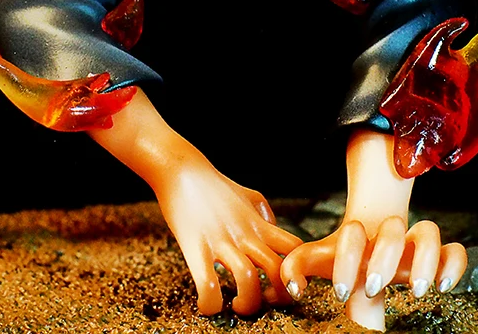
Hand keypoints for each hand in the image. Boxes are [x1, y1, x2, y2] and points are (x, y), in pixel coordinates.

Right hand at [154, 157, 302, 315]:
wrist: (182, 171)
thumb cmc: (212, 185)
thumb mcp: (246, 194)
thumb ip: (263, 212)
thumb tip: (272, 229)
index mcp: (258, 224)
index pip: (294, 248)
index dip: (296, 271)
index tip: (284, 284)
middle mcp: (245, 234)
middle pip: (278, 270)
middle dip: (279, 295)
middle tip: (266, 301)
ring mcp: (222, 241)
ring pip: (248, 279)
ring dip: (247, 302)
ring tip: (237, 306)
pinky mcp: (196, 247)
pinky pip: (208, 284)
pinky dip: (210, 303)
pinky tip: (207, 304)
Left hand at [280, 215, 465, 330]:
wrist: (372, 238)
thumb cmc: (342, 253)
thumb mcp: (319, 257)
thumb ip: (298, 266)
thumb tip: (293, 287)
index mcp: (360, 233)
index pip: (354, 233)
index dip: (347, 258)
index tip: (341, 290)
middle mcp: (389, 234)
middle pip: (394, 228)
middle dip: (385, 257)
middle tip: (374, 286)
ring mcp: (415, 241)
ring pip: (429, 231)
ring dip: (426, 259)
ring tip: (418, 290)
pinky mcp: (438, 255)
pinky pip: (456, 250)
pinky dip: (454, 265)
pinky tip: (444, 286)